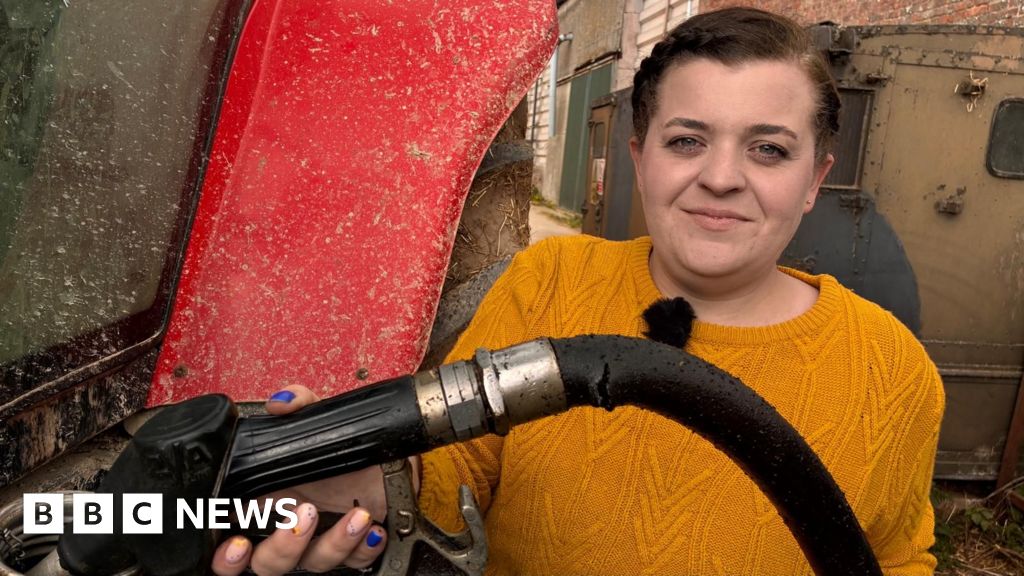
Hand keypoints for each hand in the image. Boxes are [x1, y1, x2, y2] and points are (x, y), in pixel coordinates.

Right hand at [211, 385, 388, 574]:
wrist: (391, 457)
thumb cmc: (346, 447)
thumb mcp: (322, 418)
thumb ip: (300, 404)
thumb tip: (280, 402)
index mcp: (269, 501)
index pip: (232, 542)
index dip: (227, 554)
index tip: (237, 544)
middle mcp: (290, 529)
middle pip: (266, 563)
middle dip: (280, 549)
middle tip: (302, 516)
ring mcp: (321, 541)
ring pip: (312, 563)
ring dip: (334, 543)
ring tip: (356, 516)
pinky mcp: (353, 548)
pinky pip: (354, 563)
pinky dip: (363, 548)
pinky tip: (372, 531)